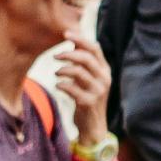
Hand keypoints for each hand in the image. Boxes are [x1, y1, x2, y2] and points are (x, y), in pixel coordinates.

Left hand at [47, 36, 113, 153]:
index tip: (65, 33)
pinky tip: (58, 86)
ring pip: (78, 72)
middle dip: (68, 54)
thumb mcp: (90, 80)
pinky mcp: (88, 103)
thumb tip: (74, 43)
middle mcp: (104, 79)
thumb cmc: (88, 99)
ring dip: (63, 70)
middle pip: (86, 58)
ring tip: (56, 73)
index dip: (80, 39)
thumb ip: (85, 64)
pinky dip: (62, 85)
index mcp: (105, 70)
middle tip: (55, 56)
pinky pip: (71, 88)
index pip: (94, 48)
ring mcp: (97, 91)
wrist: (93, 127)